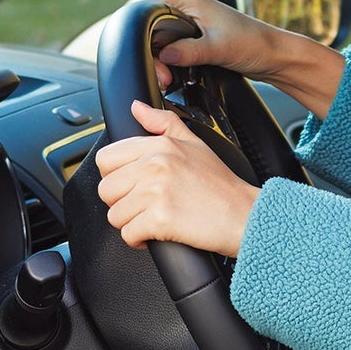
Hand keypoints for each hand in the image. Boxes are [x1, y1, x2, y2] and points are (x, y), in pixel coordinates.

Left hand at [95, 99, 259, 256]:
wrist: (245, 216)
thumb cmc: (222, 186)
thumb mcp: (195, 143)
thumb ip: (163, 122)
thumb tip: (137, 108)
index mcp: (158, 145)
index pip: (106, 159)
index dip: (115, 177)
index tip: (132, 187)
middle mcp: (153, 165)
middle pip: (106, 190)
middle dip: (121, 204)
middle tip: (143, 208)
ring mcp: (155, 192)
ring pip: (115, 215)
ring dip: (130, 224)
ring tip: (151, 222)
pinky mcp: (159, 219)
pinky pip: (128, 234)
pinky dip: (138, 241)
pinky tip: (154, 236)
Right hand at [156, 0, 346, 119]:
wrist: (273, 55)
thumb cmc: (252, 44)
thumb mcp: (217, 48)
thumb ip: (188, 51)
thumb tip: (163, 57)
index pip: (147, 12)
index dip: (143, 38)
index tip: (154, 62)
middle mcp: (185, 7)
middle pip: (151, 29)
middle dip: (152, 55)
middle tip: (164, 77)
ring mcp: (190, 22)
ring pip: (161, 41)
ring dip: (161, 62)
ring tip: (169, 79)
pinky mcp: (195, 38)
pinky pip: (173, 49)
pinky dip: (170, 63)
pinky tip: (174, 76)